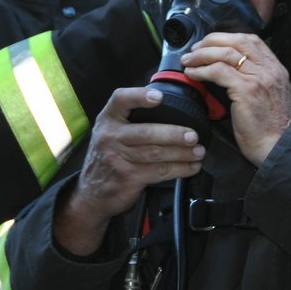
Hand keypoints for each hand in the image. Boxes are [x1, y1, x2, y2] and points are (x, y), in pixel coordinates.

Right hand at [58, 86, 204, 255]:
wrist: (92, 193)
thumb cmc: (108, 156)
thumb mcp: (110, 132)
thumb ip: (129, 118)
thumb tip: (167, 103)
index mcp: (108, 119)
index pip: (120, 100)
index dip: (139, 97)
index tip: (159, 97)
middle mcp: (110, 136)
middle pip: (147, 132)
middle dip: (174, 134)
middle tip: (193, 135)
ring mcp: (118, 158)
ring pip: (157, 153)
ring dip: (182, 153)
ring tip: (198, 151)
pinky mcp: (128, 177)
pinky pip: (159, 171)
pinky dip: (179, 169)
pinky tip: (191, 167)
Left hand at [182, 32, 290, 166]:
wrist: (280, 147)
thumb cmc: (274, 131)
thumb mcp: (273, 99)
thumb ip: (261, 84)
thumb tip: (238, 78)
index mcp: (277, 70)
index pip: (252, 41)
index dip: (228, 38)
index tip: (212, 43)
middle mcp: (269, 69)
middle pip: (237, 41)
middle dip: (212, 41)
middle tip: (195, 49)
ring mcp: (258, 78)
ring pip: (225, 53)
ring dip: (202, 54)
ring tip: (188, 61)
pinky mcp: (246, 89)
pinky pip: (218, 71)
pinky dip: (202, 70)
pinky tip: (192, 74)